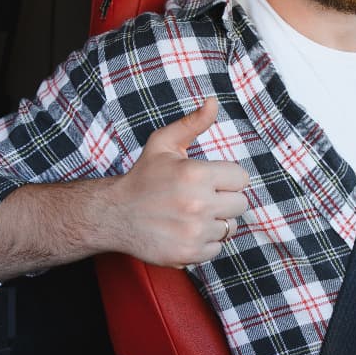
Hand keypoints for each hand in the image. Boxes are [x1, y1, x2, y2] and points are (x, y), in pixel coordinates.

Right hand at [115, 97, 250, 265]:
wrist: (113, 214)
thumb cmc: (143, 177)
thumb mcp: (163, 144)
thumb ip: (193, 123)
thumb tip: (215, 101)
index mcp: (196, 174)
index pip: (241, 178)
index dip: (227, 178)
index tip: (209, 179)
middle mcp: (198, 204)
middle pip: (240, 204)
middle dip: (224, 199)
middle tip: (200, 197)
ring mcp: (194, 231)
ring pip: (230, 227)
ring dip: (215, 222)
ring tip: (190, 215)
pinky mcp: (190, 253)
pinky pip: (218, 248)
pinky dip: (205, 242)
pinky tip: (186, 231)